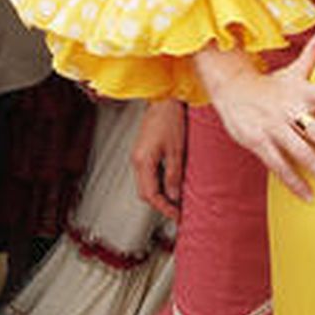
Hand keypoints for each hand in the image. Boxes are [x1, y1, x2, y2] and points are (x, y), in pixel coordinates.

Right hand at [131, 99, 185, 219]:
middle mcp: (136, 160)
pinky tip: (169, 184)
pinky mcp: (141, 151)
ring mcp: (137, 155)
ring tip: (175, 200)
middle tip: (177, 211)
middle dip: (160, 205)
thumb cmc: (170, 119)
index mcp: (143, 161)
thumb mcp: (176, 150)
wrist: (163, 98)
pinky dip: (157, 184)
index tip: (177, 216)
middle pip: (144, 193)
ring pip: (144, 184)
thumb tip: (174, 196)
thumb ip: (174, 175)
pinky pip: (146, 174)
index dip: (164, 208)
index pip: (150, 195)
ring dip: (158, 195)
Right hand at [195, 23, 314, 201]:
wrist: (230, 88)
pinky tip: (311, 197)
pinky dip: (295, 183)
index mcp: (301, 91)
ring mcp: (272, 128)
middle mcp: (288, 110)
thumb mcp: (293, 68)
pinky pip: (279, 166)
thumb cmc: (271, 83)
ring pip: (301, 155)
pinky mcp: (257, 142)